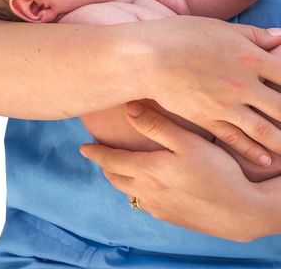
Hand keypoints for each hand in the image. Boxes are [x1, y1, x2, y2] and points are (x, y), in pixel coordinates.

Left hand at [80, 100, 275, 240]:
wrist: (243, 211)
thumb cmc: (218, 172)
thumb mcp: (188, 142)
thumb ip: (156, 125)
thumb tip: (129, 109)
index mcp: (147, 170)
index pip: (110, 160)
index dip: (95, 153)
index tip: (83, 148)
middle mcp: (146, 191)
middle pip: (114, 178)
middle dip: (104, 166)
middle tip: (99, 155)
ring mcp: (157, 207)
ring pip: (127, 191)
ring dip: (118, 178)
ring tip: (117, 168)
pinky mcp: (169, 217)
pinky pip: (143, 202)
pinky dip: (135, 190)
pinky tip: (145, 185)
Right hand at [138, 16, 280, 165]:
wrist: (147, 57)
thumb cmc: (181, 36)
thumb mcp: (219, 29)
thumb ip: (252, 36)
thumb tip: (280, 37)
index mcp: (250, 57)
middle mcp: (243, 84)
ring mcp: (225, 105)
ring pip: (265, 130)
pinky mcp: (206, 119)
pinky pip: (235, 139)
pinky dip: (253, 152)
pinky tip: (267, 161)